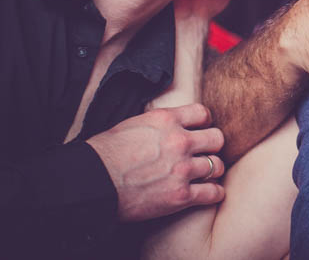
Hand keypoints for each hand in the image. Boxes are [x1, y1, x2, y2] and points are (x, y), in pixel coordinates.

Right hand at [86, 103, 225, 221]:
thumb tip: (169, 125)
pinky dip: (213, 193)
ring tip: (204, 175)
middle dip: (211, 147)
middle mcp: (179, 141)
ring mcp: (182, 169)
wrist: (92, 183)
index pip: (203, 113)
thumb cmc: (105, 154)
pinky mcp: (180, 195)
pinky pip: (212, 193)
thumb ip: (159, 124)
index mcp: (167, 120)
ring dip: (211, 171)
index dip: (203, 124)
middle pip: (217, 139)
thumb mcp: (134, 124)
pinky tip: (208, 193)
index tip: (199, 132)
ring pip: (216, 166)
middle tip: (204, 154)